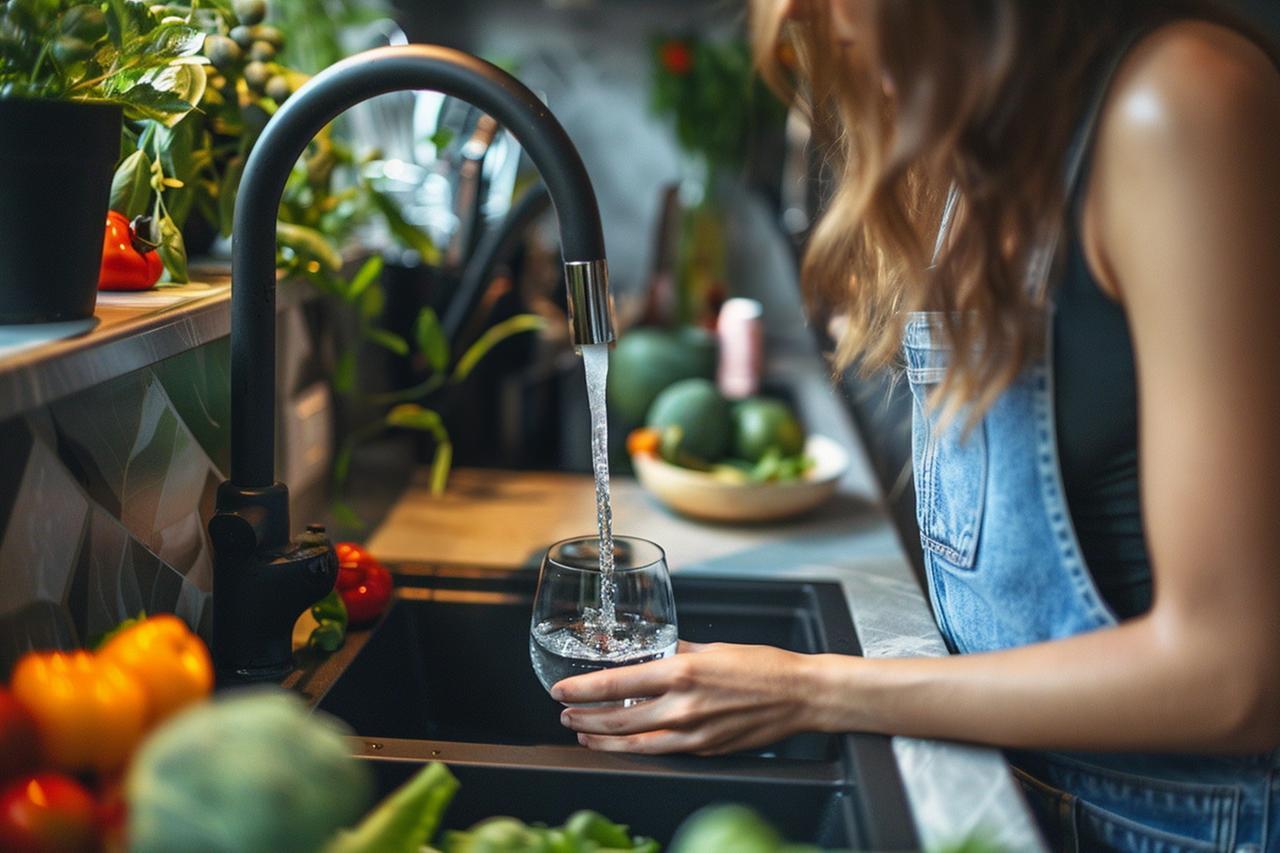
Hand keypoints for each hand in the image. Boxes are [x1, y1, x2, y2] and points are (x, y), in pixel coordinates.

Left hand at [553, 642, 822, 754]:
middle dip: (585, 718)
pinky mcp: (705, 751)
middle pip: (618, 719)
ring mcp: (694, 734)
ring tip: (583, 733)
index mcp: (682, 672)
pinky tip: (624, 744)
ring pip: (635, 743)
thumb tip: (647, 648)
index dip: (583, 689)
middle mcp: (683, 707)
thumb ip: (675, 650)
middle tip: (565, 714)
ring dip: (603, 739)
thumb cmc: (762, 666)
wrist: (801, 696)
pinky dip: (636, 748)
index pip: (617, 684)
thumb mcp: (712, 648)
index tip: (561, 690)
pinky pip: (662, 752)